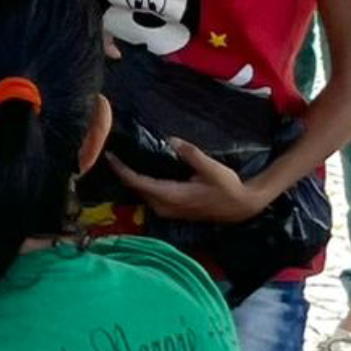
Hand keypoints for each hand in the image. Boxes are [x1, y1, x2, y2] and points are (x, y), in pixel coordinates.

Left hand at [106, 140, 271, 224]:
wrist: (242, 207)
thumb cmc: (227, 187)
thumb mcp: (212, 168)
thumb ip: (191, 154)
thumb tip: (172, 140)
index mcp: (172, 196)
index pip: (138, 183)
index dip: (122, 169)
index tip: (109, 155)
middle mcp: (165, 206)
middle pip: (136, 188)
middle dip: (122, 172)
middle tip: (113, 151)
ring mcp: (169, 210)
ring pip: (142, 193)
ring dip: (131, 178)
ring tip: (122, 157)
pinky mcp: (173, 210)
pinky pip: (150, 196)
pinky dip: (141, 183)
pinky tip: (139, 169)